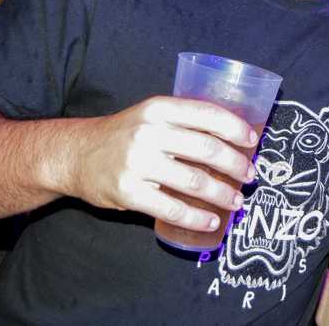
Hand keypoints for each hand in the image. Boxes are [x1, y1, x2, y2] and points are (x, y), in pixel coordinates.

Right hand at [65, 96, 257, 231]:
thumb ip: (184, 121)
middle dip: (236, 165)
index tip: (253, 141)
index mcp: (159, 108)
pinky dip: (197, 218)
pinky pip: (172, 208)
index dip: (236, 128)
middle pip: (207, 149)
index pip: (208, 115)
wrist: (75, 154)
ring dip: (223, 194)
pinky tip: (210, 221)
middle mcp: (149, 132)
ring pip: (194, 182)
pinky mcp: (129, 193)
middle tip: (251, 176)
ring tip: (236, 201)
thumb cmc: (124, 134)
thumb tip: (231, 138)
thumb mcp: (151, 115)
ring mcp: (137, 163)